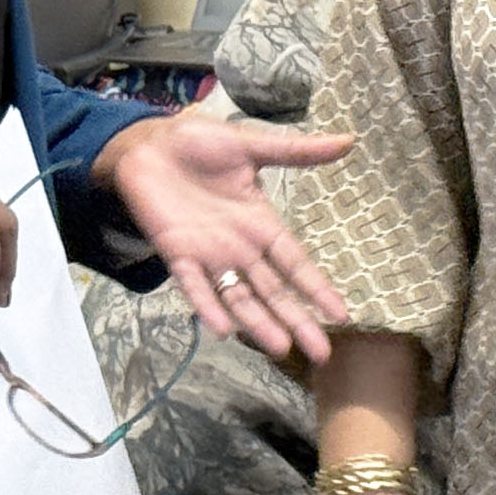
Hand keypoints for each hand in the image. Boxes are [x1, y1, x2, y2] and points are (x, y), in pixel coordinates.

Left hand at [99, 105, 353, 364]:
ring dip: (258, 322)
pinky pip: (193, 284)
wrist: (148, 143)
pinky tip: (222, 328)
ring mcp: (207, 254)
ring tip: (280, 348)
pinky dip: (207, 305)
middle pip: (273, 291)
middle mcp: (238, 247)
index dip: (316, 288)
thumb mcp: (250, 145)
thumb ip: (296, 151)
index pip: (295, 263)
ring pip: (238, 296)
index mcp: (260, 223)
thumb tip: (348, 141)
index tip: (340, 316)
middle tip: (321, 353)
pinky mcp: (175, 252)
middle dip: (296, 321)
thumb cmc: (198, 144)